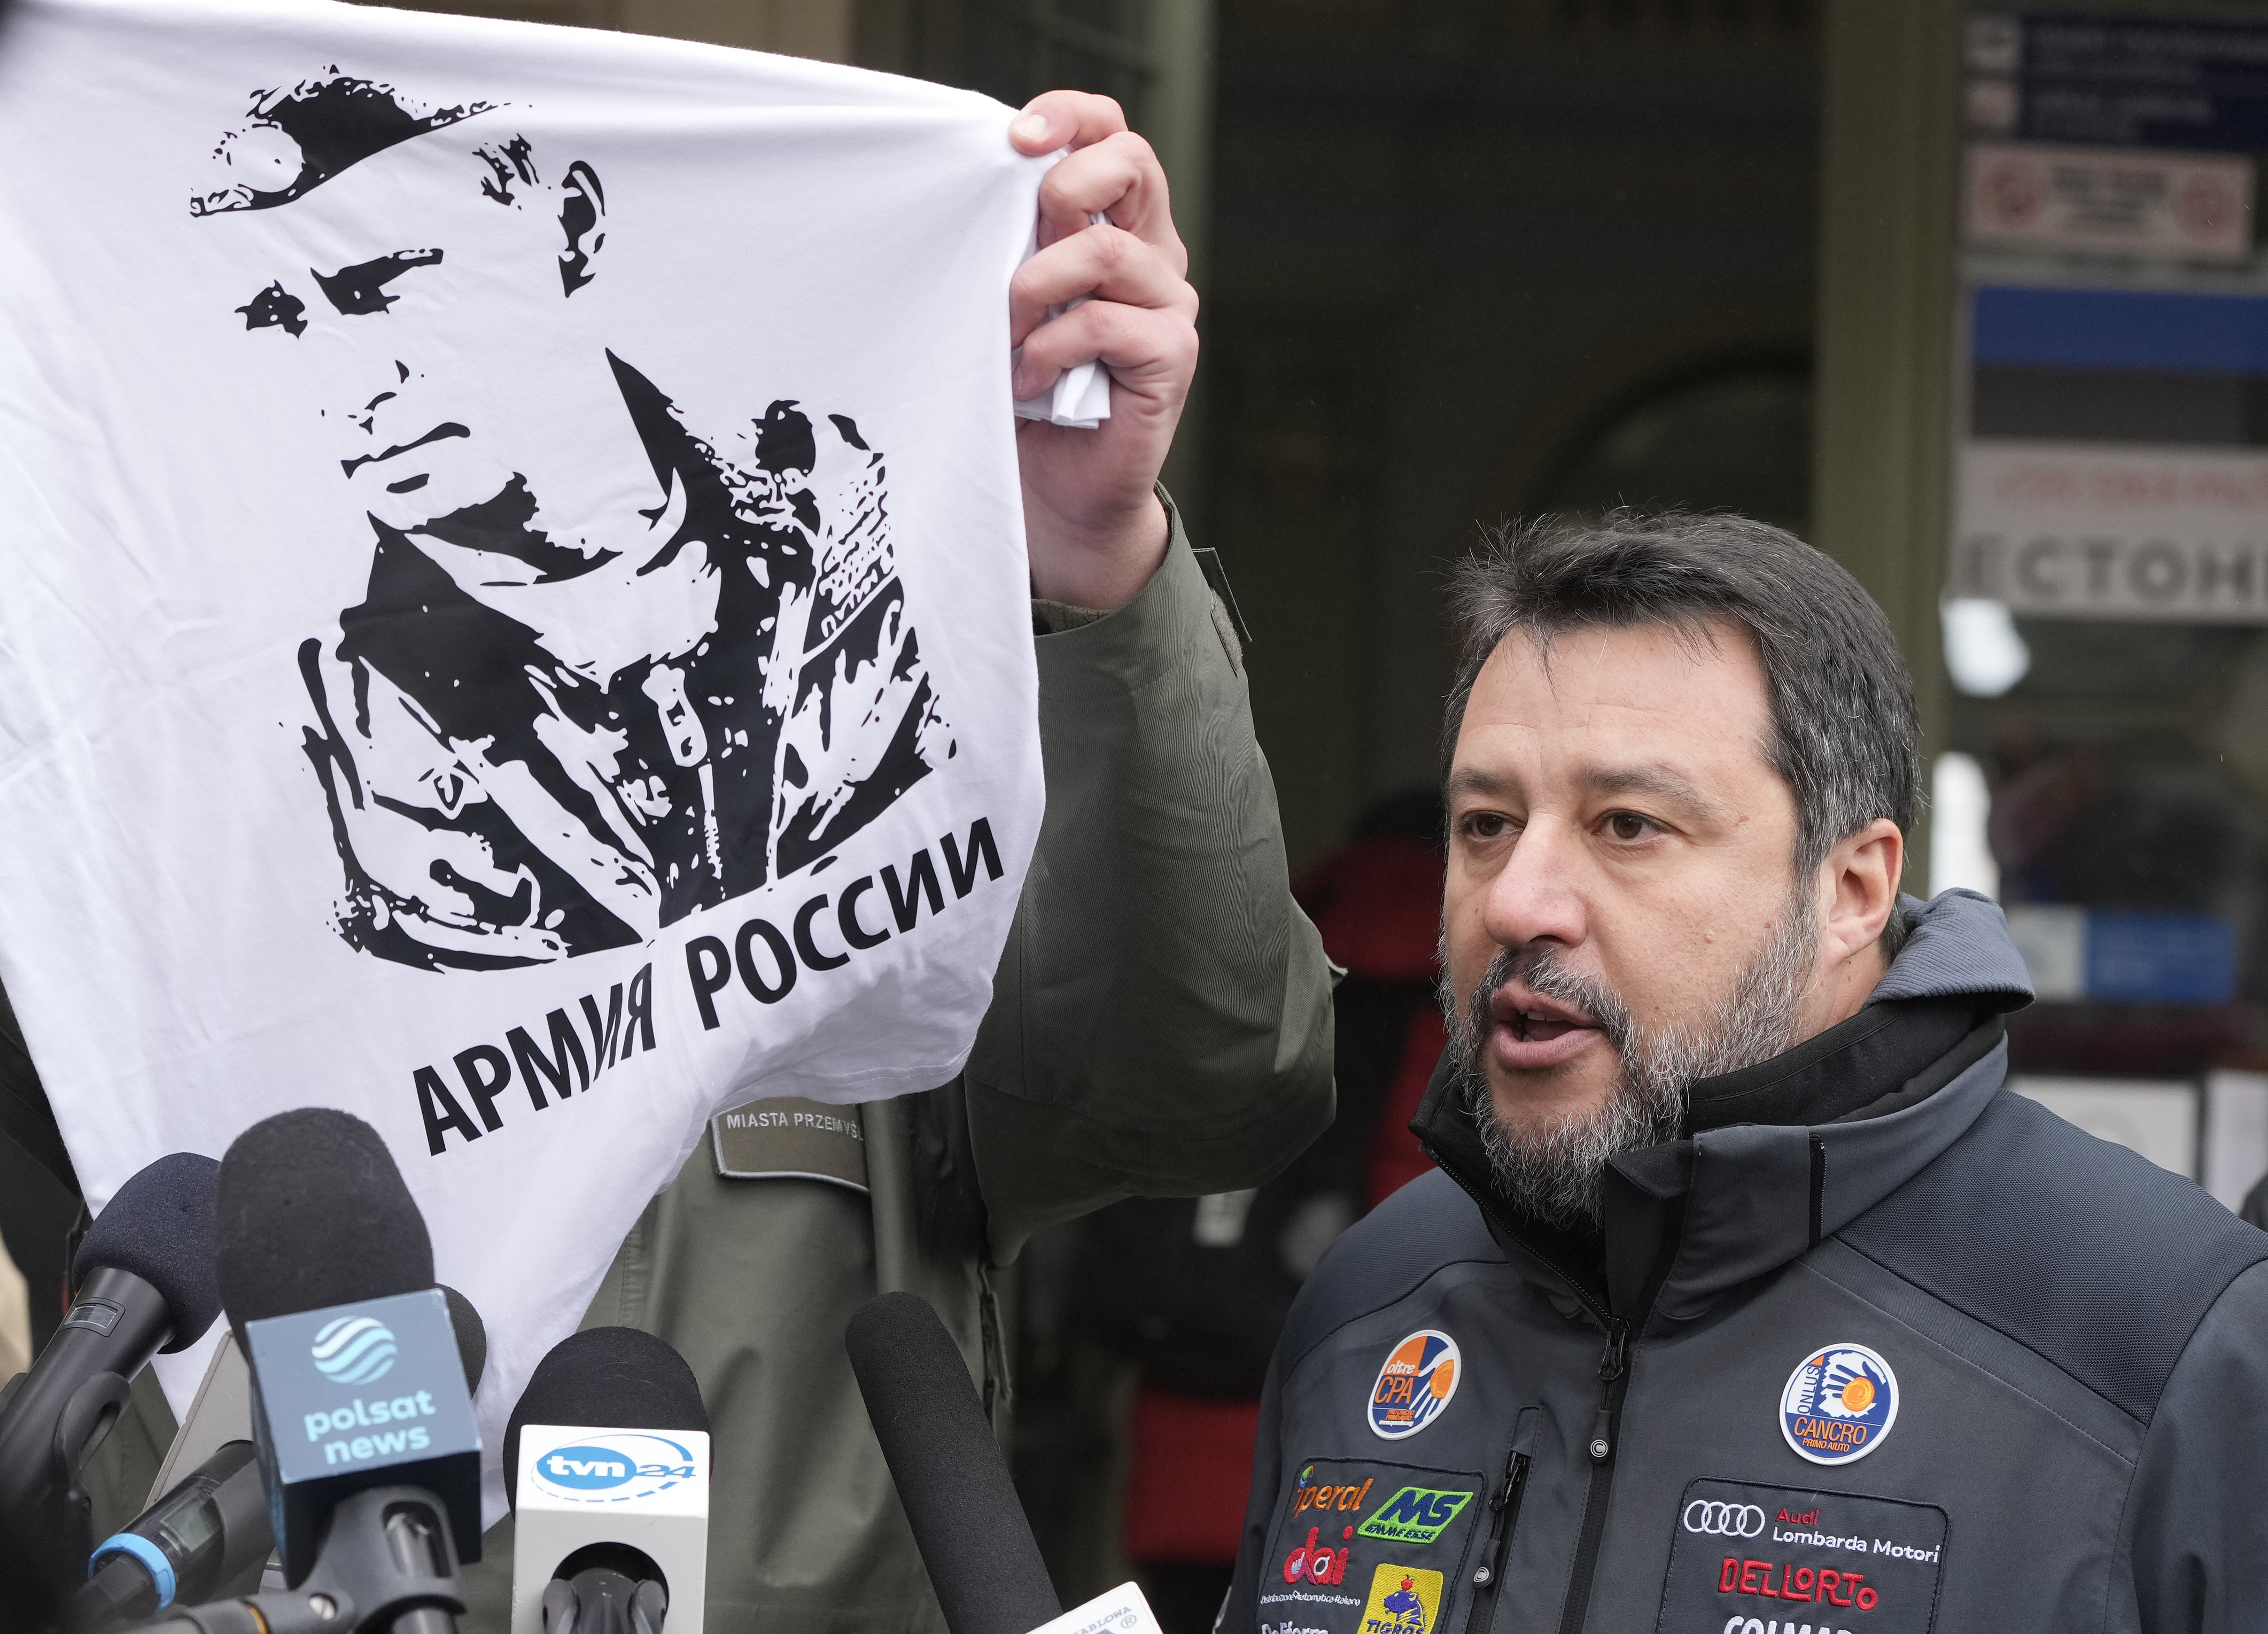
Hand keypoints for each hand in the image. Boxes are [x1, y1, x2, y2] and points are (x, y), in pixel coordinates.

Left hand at [1009, 91, 1196, 610]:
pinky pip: (1108, 323)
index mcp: (1114, 225)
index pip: (1110, 135)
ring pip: (1109, 250)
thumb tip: (979, 188)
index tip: (1013, 138)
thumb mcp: (1005, 304)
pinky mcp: (1172, 357)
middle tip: (1015, 236)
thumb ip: (1011, 245)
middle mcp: (1152, 255)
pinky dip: (1052, 349)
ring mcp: (1169, 305)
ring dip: (1037, 287)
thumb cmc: (1020, 395)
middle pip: (1133, 162)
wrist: (1053, 496)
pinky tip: (1026, 383)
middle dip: (1064, 183)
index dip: (1069, 118)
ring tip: (1006, 336)